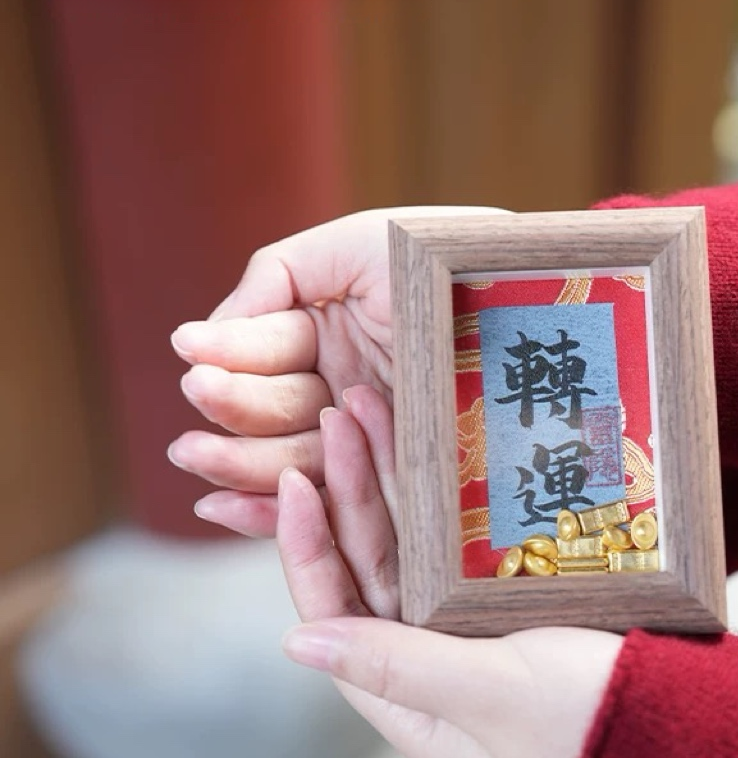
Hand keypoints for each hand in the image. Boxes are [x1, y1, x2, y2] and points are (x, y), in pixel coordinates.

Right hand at [167, 205, 508, 535]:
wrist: (524, 294)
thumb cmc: (444, 257)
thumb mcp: (358, 247)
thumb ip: (275, 277)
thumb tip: (197, 336)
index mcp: (324, 333)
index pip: (267, 350)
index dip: (231, 352)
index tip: (194, 351)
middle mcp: (336, 387)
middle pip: (269, 408)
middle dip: (231, 403)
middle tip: (201, 394)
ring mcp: (361, 437)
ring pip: (287, 458)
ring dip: (234, 460)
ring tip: (195, 457)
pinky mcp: (388, 480)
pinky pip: (327, 499)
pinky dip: (269, 510)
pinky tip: (222, 508)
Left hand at [275, 386, 622, 757]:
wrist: (688, 724)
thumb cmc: (591, 720)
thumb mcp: (492, 696)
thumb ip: (398, 666)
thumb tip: (297, 641)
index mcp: (411, 701)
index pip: (338, 614)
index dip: (310, 546)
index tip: (296, 480)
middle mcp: (432, 660)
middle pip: (373, 566)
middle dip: (352, 490)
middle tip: (342, 412)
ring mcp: (472, 625)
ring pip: (413, 542)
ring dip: (392, 477)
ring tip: (375, 405)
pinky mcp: (513, 597)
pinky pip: (460, 536)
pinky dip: (443, 489)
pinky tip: (431, 439)